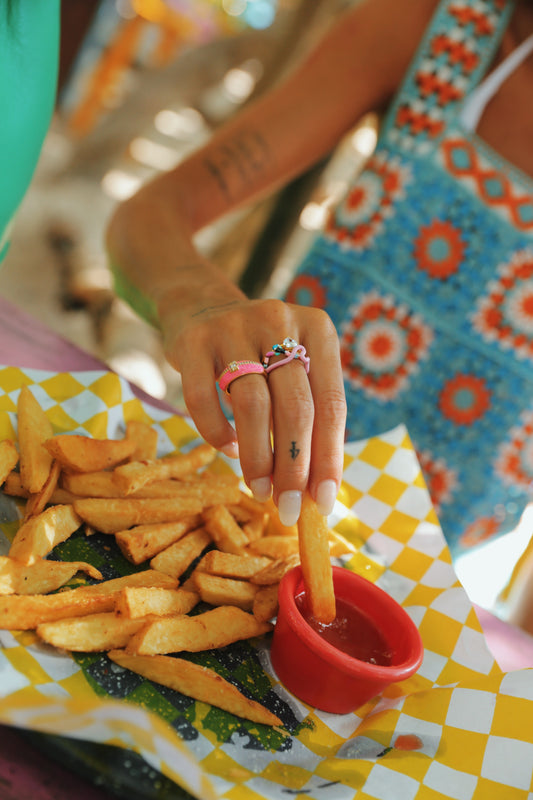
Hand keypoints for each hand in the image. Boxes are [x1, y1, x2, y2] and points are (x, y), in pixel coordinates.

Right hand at [158, 292, 346, 525]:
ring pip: (252, 405)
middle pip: (295, 406)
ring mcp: (234, 326)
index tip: (324, 502)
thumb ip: (309, 417)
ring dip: (258, 458)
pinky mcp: (195, 339)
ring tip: (260, 489)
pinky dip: (218, 433)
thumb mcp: (294, 369)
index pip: (332, 404)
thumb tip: (316, 490)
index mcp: (318, 329)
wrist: (203, 308)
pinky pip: (203, 398)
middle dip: (294, 467)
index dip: (329, 458)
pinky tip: (230, 450)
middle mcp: (279, 320)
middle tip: (289, 507)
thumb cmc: (261, 354)